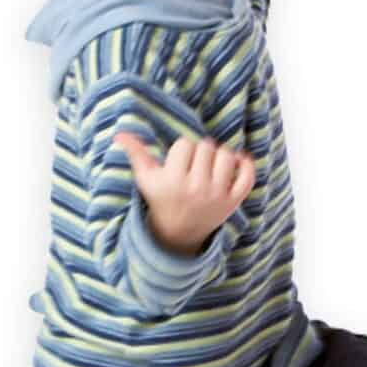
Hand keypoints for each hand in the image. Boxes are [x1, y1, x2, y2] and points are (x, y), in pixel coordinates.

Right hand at [111, 132, 256, 253]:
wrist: (180, 232)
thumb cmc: (162, 199)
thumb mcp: (146, 178)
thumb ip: (135, 154)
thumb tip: (119, 135)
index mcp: (174, 180)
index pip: (186, 144)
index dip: (182, 150)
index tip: (178, 163)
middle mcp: (197, 188)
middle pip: (206, 146)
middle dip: (200, 152)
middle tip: (194, 166)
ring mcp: (218, 196)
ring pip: (226, 155)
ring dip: (220, 155)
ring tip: (211, 165)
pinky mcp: (234, 202)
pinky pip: (247, 176)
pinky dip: (246, 165)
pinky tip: (238, 161)